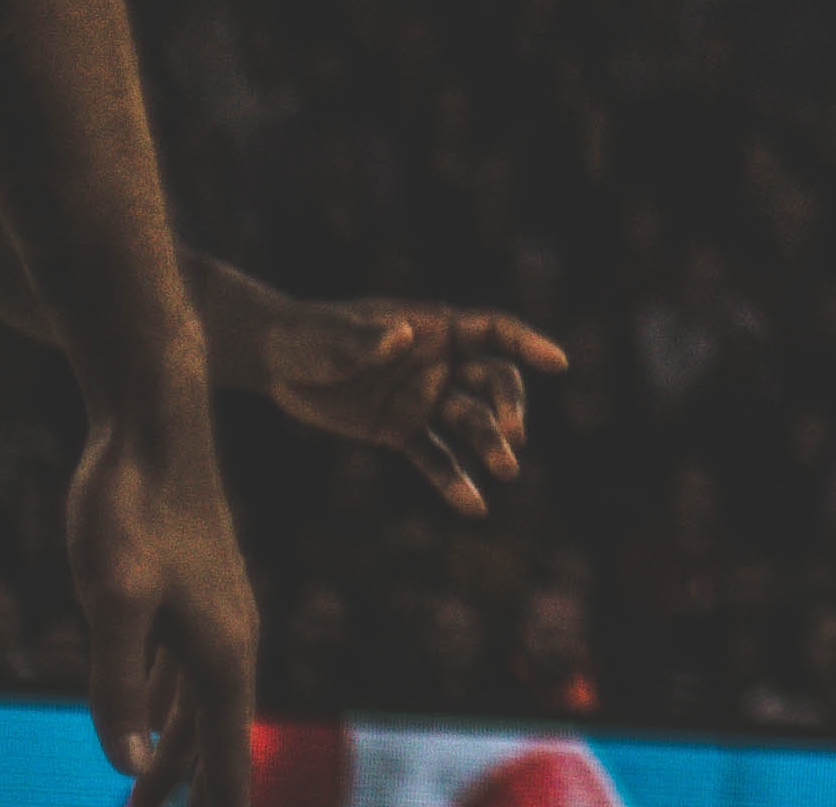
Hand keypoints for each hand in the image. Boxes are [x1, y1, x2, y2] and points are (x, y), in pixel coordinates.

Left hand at [64, 407, 250, 806]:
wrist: (154, 424)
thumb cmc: (129, 508)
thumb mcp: (113, 599)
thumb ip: (119, 685)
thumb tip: (128, 766)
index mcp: (223, 648)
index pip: (228, 750)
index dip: (223, 801)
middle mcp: (230, 636)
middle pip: (211, 738)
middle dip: (186, 790)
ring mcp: (213, 613)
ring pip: (195, 706)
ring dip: (173, 756)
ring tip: (142, 797)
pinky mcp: (189, 592)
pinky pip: (181, 673)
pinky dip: (167, 711)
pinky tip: (150, 722)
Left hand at [246, 294, 561, 512]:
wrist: (277, 363)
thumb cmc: (309, 336)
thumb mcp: (332, 338)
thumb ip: (366, 340)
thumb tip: (405, 337)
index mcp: (434, 328)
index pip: (494, 332)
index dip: (528, 344)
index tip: (558, 363)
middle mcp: (440, 363)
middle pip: (492, 381)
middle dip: (508, 406)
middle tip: (512, 435)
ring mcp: (424, 399)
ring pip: (470, 422)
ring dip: (490, 445)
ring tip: (505, 472)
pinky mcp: (401, 431)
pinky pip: (434, 458)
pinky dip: (454, 481)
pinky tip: (475, 507)